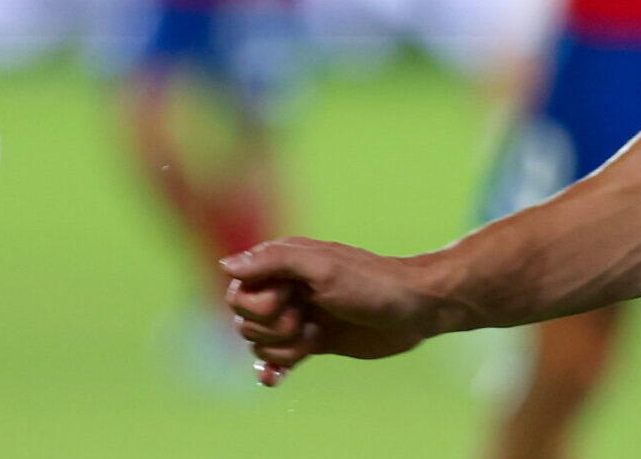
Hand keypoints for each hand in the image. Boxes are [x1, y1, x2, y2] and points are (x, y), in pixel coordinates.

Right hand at [220, 238, 454, 385]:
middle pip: (246, 321)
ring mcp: (299, 317)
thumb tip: (226, 264)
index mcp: (285, 265)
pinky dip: (273, 369)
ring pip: (261, 343)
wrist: (414, 310)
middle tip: (307, 318)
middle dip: (272, 327)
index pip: (239, 291)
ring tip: (315, 336)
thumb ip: (274, 261)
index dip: (258, 303)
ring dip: (284, 347)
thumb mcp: (323, 267)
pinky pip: (277, 360)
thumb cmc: (371, 282)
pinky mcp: (313, 342)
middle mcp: (287, 290)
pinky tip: (275, 379)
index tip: (290, 299)